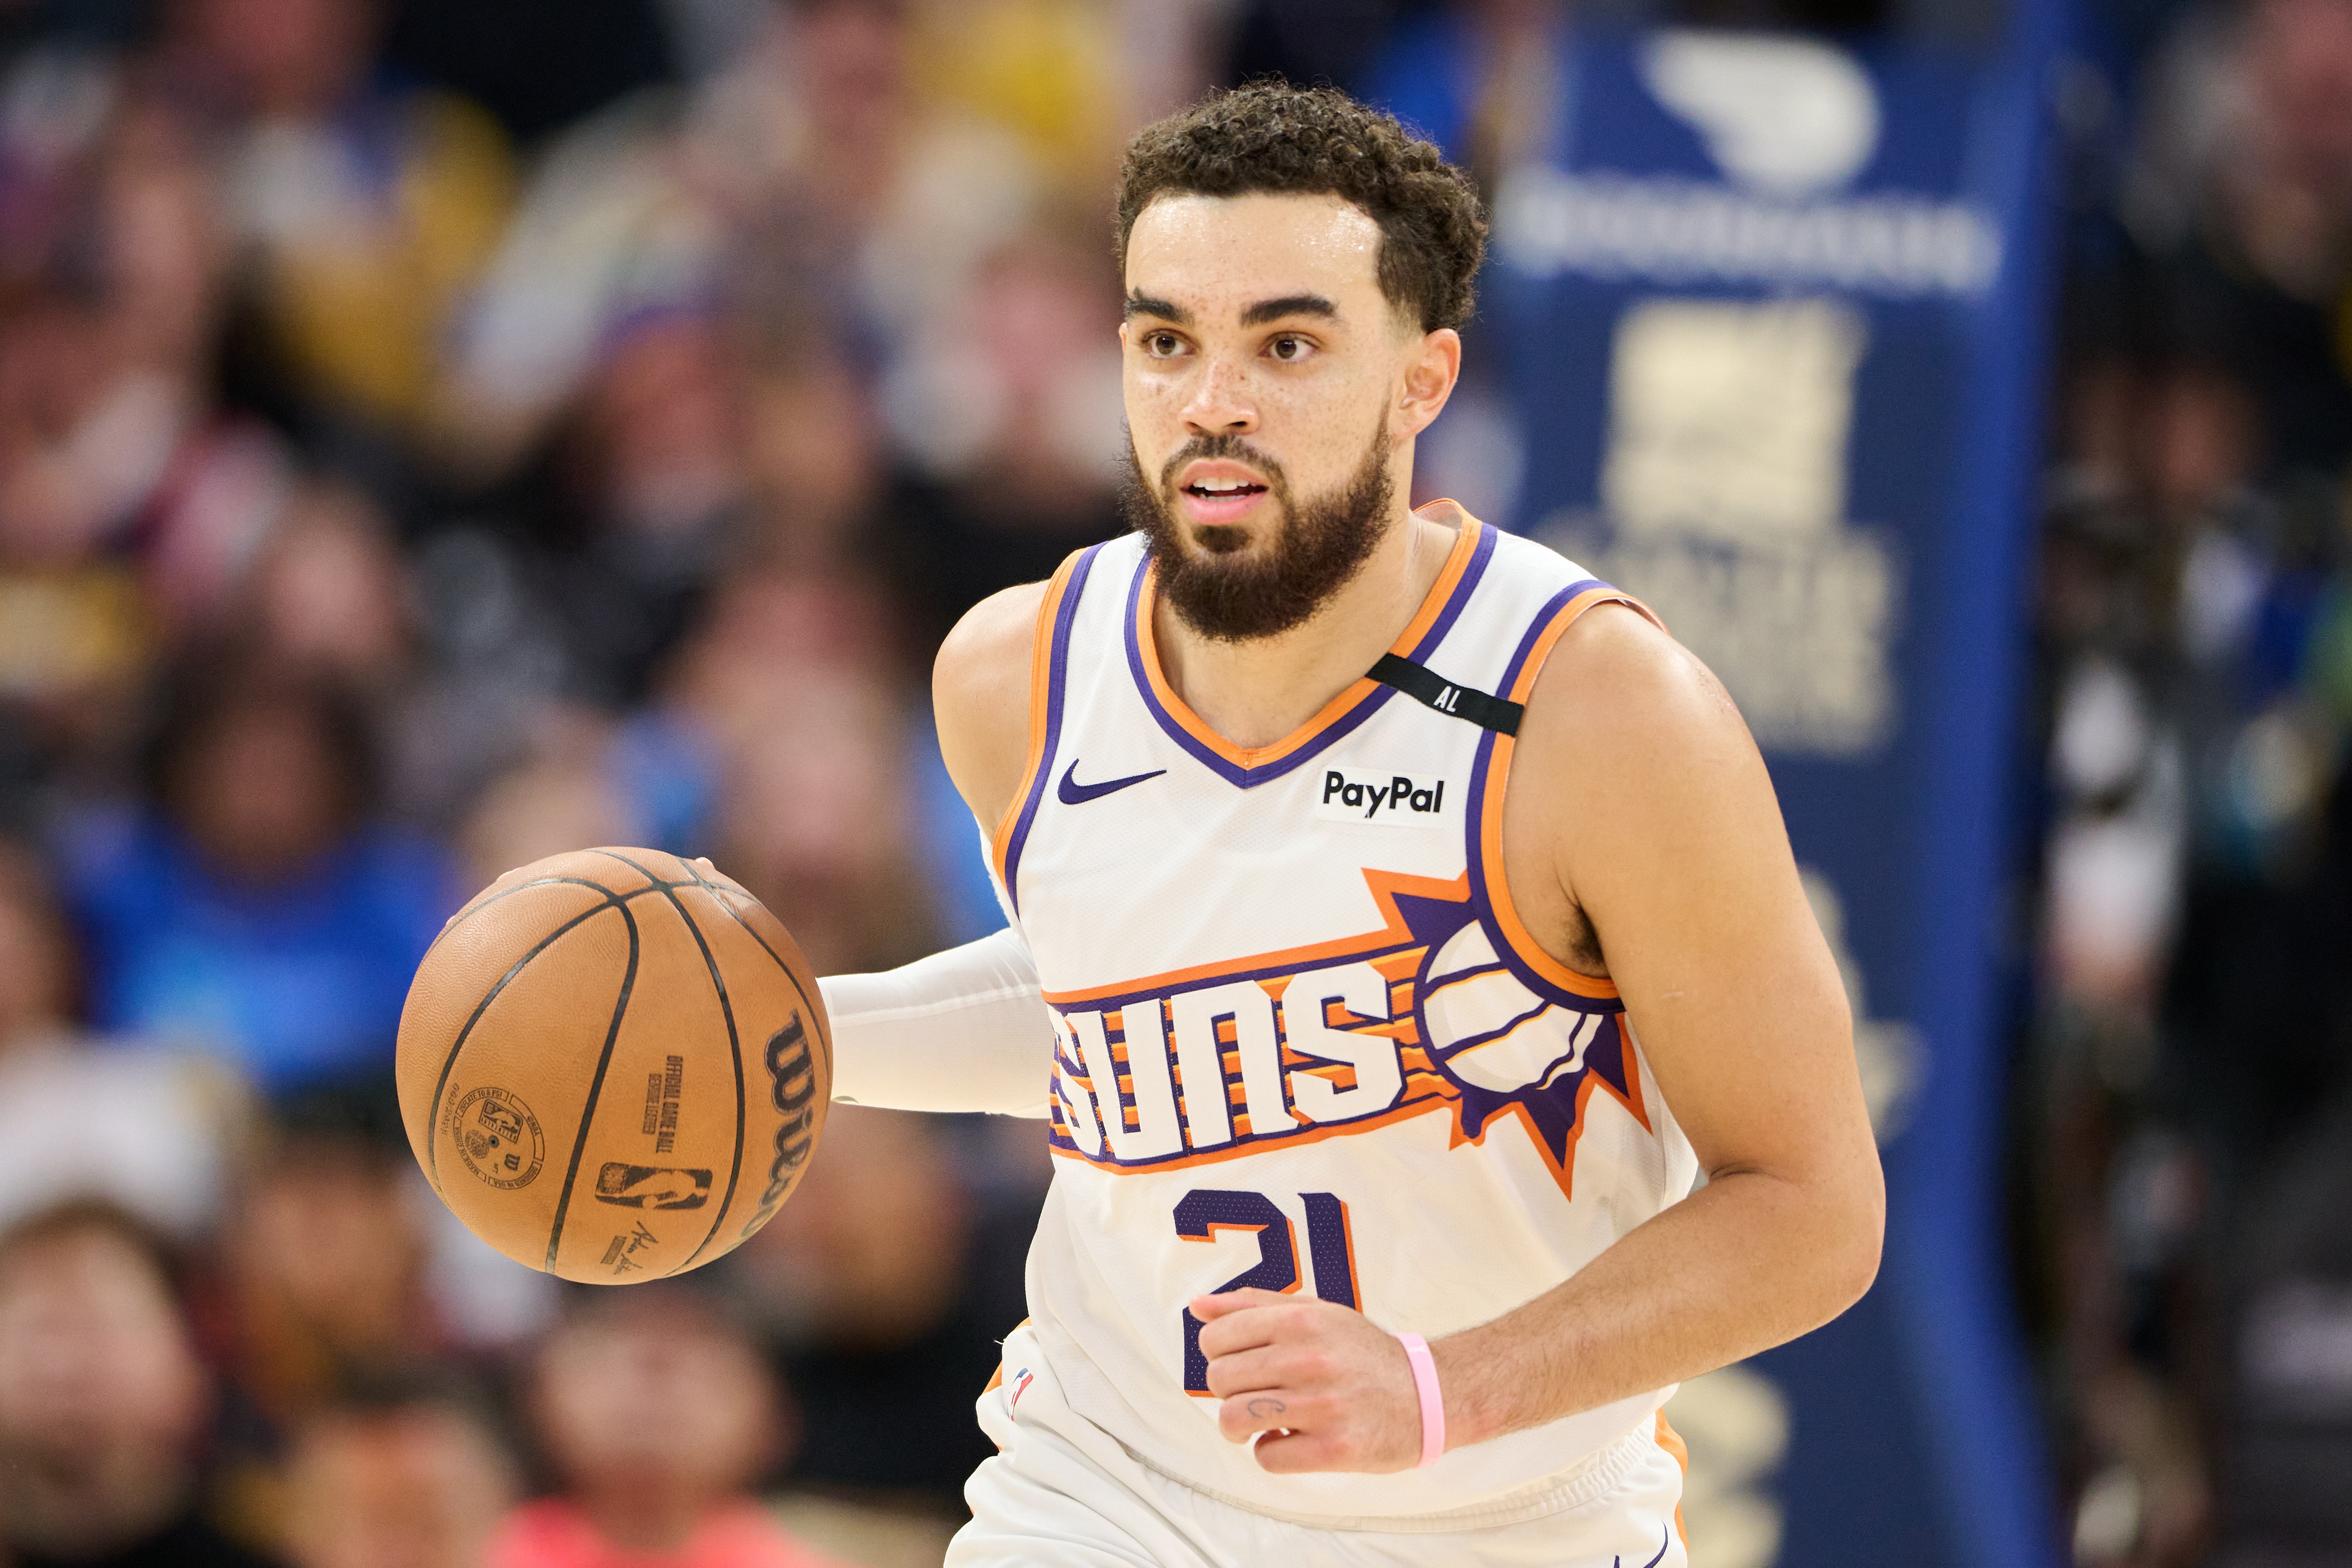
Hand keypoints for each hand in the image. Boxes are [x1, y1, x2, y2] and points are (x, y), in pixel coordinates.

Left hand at [1190, 1288, 1425, 1472]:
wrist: (1427, 1395)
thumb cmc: (1362, 1353)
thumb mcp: (1316, 1314)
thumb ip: (1254, 1306)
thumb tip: (1197, 1306)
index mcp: (1301, 1322)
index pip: (1215, 1337)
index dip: (1219, 1353)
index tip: (1242, 1361)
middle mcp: (1309, 1360)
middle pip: (1220, 1379)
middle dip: (1230, 1389)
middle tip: (1257, 1392)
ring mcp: (1322, 1406)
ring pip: (1234, 1419)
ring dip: (1240, 1425)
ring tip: (1262, 1422)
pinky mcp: (1334, 1449)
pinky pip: (1266, 1456)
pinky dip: (1271, 1451)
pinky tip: (1293, 1439)